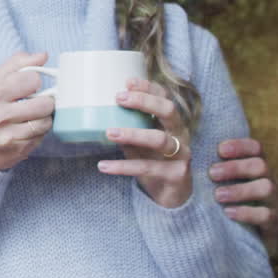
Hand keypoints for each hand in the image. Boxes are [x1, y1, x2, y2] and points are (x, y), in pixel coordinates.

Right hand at [0, 52, 54, 170]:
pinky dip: (39, 132)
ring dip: (44, 118)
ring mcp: (8, 135)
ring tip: (34, 116)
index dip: (34, 81)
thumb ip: (16, 64)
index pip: (33, 79)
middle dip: (45, 101)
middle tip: (37, 101)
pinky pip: (42, 137)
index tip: (29, 85)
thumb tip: (43, 55)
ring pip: (46, 122)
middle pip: (44, 103)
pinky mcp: (17, 150)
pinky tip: (28, 129)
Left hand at [99, 78, 191, 207]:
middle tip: (118, 98)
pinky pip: (147, 168)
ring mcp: (181, 155)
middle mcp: (180, 135)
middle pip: (169, 111)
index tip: (127, 81)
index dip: (149, 87)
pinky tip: (103, 166)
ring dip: (133, 133)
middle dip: (144, 101)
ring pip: (160, 139)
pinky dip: (123, 167)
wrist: (173, 196)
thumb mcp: (140, 142)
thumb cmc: (153, 161)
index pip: (165, 98)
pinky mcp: (175, 175)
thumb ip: (127, 127)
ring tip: (109, 132)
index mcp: (172, 123)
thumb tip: (96, 111)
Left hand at [210, 138, 277, 256]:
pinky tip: (228, 213)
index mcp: (256, 167)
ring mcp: (274, 202)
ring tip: (218, 195)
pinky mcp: (274, 223)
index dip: (240, 146)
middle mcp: (269, 181)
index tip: (220, 150)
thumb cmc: (229, 201)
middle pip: (261, 165)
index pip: (255, 148)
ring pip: (266, 188)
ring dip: (240, 190)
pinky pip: (266, 215)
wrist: (248, 238)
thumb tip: (185, 151)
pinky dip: (247, 212)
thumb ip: (210, 167)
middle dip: (235, 167)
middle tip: (212, 173)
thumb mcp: (222, 183)